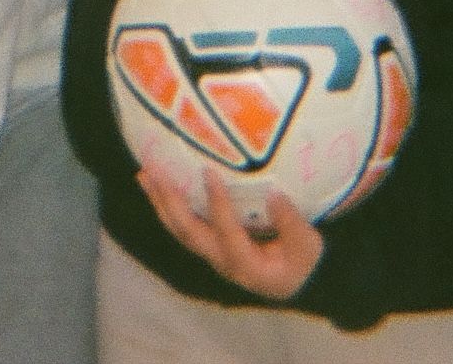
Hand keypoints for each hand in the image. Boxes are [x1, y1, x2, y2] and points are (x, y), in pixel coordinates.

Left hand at [137, 169, 323, 299]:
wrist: (298, 282)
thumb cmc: (303, 262)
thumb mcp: (307, 246)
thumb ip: (291, 223)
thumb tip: (274, 194)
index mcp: (247, 265)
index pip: (227, 233)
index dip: (217, 204)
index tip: (208, 171)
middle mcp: (222, 262)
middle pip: (189, 233)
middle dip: (170, 202)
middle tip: (155, 171)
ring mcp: (212, 255)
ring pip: (179, 230)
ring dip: (160, 202)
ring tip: (145, 174)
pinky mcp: (209, 246)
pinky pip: (183, 226)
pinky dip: (168, 205)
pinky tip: (158, 184)